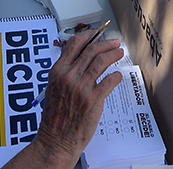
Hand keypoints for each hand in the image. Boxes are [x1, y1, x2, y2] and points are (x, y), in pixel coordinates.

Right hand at [26, 32, 123, 167]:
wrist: (56, 139)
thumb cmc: (54, 117)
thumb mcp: (53, 88)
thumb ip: (65, 73)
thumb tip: (81, 59)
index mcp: (57, 72)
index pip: (73, 45)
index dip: (87, 36)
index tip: (95, 34)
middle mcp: (69, 77)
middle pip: (91, 50)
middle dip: (106, 43)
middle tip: (114, 43)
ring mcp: (82, 88)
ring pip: (102, 61)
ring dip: (113, 54)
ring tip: (119, 53)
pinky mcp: (93, 99)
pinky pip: (109, 80)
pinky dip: (116, 76)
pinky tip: (117, 76)